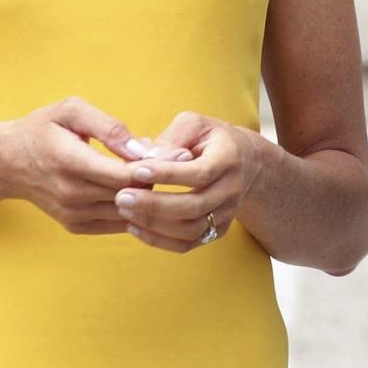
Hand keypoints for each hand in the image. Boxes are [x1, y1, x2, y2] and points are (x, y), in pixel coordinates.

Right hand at [0, 96, 183, 235]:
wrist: (6, 162)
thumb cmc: (42, 128)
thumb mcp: (71, 111)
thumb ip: (108, 127)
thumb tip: (142, 147)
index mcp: (71, 163)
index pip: (126, 174)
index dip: (158, 166)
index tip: (183, 154)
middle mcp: (72, 195)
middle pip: (131, 194)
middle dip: (160, 180)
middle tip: (184, 162)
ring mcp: (73, 214)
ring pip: (127, 211)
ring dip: (150, 196)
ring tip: (168, 174)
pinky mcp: (76, 226)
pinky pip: (117, 222)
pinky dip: (135, 208)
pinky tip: (145, 189)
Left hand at [112, 111, 271, 253]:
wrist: (246, 161)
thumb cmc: (211, 137)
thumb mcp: (195, 124)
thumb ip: (172, 138)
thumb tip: (146, 157)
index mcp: (229, 158)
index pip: (199, 172)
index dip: (168, 174)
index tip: (136, 170)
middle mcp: (232, 189)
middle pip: (195, 206)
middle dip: (154, 204)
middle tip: (121, 197)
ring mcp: (227, 213)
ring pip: (191, 230)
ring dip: (154, 224)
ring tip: (124, 211)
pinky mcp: (217, 230)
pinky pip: (188, 244)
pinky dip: (159, 240)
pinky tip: (135, 227)